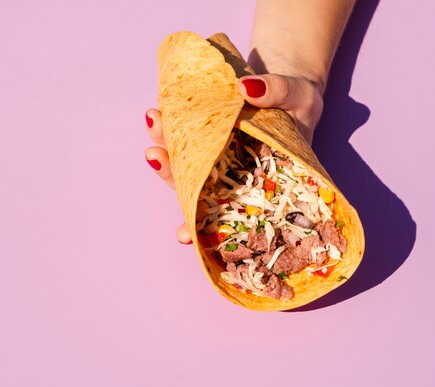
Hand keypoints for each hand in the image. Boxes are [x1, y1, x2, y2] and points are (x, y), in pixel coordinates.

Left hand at [145, 74, 322, 243]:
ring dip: (164, 148)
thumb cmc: (298, 101)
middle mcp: (232, 175)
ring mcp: (215, 155)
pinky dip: (167, 127)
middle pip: (196, 188)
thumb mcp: (299, 96)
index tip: (182, 236)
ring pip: (184, 163)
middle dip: (171, 176)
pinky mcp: (204, 133)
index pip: (230, 213)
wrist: (285, 82)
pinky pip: (182, 136)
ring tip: (154, 120)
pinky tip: (156, 113)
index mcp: (258, 182)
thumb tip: (248, 87)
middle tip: (154, 156)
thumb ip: (279, 92)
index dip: (205, 227)